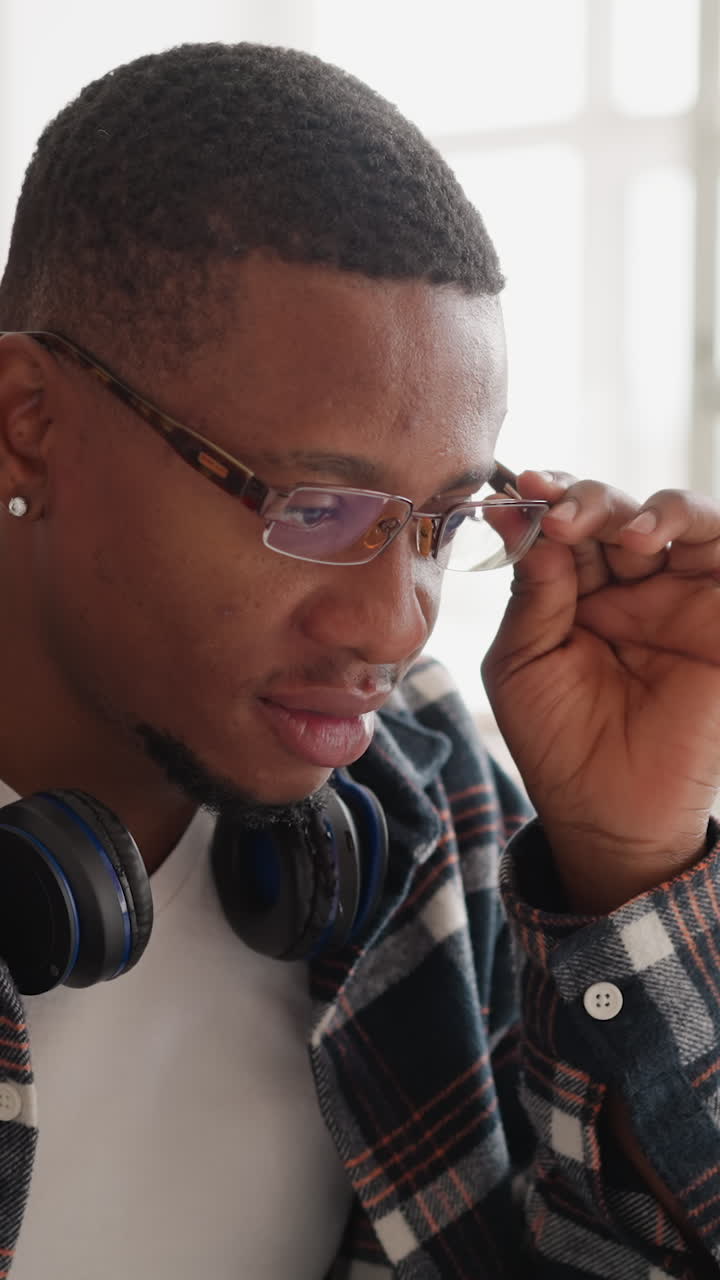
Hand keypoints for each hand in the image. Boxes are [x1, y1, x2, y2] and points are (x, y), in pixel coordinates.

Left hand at [482, 470, 719, 911]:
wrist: (609, 814)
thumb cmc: (556, 743)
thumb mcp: (522, 662)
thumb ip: (532, 594)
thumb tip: (528, 520)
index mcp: (574, 592)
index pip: (564, 524)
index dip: (543, 501)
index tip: (515, 490)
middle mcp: (628, 585)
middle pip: (615, 509)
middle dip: (584, 500)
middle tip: (557, 514)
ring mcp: (678, 597)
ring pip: (675, 516)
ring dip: (642, 507)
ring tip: (615, 532)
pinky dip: (692, 524)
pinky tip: (649, 537)